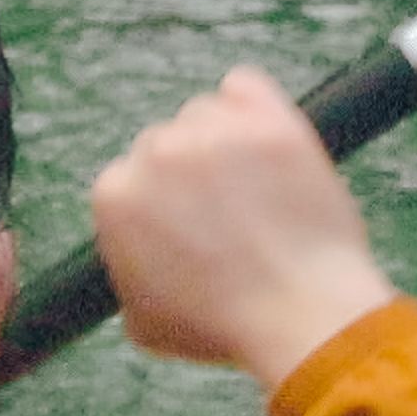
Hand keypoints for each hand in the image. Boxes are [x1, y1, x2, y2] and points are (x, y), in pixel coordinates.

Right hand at [87, 70, 401, 391]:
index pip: (129, 179)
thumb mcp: (141, 324)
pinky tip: (264, 139)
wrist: (302, 316)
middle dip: (191, 175)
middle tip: (228, 215)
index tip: (188, 229)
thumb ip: (125, 274)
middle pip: (165, 144)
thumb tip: (133, 258)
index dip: (160, 207)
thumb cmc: (223, 330)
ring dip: (222, 142)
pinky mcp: (269, 120)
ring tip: (256, 191)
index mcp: (114, 196)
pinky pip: (245, 86)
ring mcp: (213, 132)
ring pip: (206, 115)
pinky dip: (249, 105)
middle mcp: (155, 151)